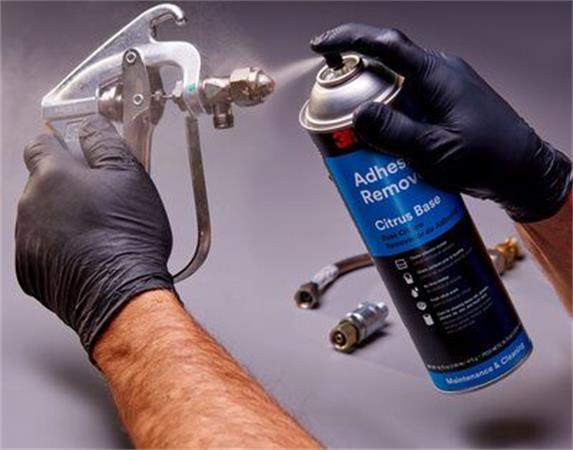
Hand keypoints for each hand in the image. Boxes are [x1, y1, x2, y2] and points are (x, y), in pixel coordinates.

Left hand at [16, 116, 173, 355]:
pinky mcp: (30, 270)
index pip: (40, 143)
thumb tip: (91, 126)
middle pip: (44, 182)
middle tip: (104, 198)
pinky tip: (89, 253)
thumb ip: (105, 141)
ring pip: (43, 216)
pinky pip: (42, 247)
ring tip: (101, 231)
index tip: (76, 150)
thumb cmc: (128, 237)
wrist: (121, 293)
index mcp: (52, 176)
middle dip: (69, 185)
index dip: (60, 143)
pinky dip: (60, 247)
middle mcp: (30, 205)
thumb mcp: (130, 174)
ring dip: (65, 217)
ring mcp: (27, 240)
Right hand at [311, 23, 571, 222]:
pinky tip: (382, 148)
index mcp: (437, 75)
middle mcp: (438, 75)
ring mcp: (441, 90)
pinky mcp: (442, 107)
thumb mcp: (435, 151)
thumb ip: (395, 133)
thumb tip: (357, 116)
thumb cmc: (488, 158)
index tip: (320, 46)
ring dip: (372, 109)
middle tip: (333, 114)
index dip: (349, 39)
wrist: (522, 170)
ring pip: (394, 91)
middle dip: (354, 87)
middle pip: (384, 70)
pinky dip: (389, 121)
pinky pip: (407, 106)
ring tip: (356, 140)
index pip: (387, 45)